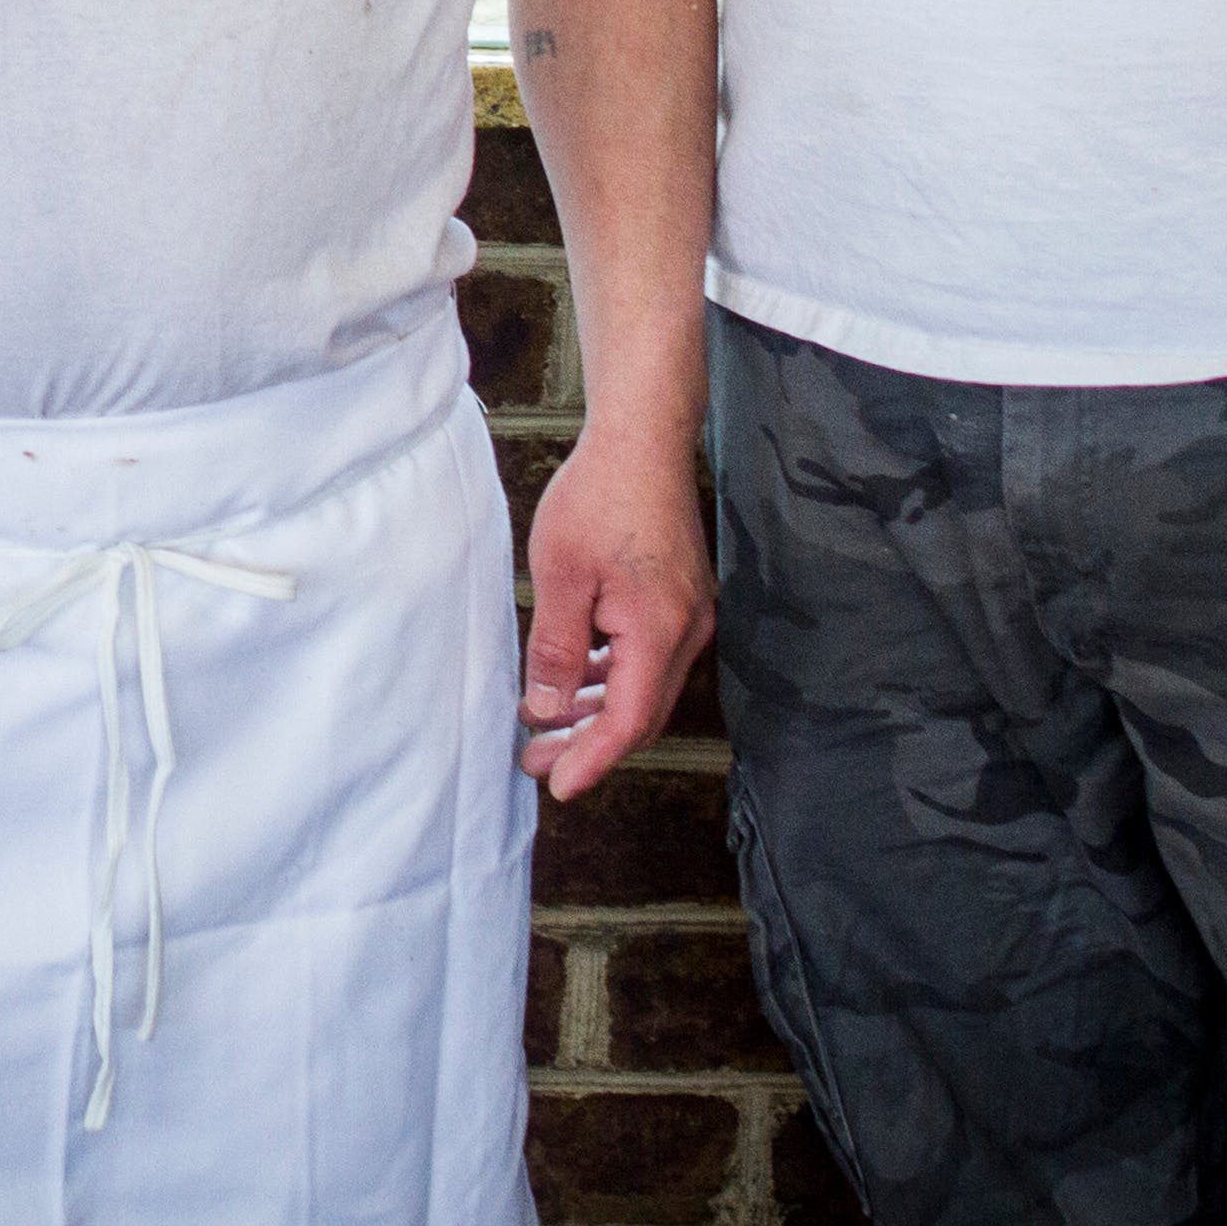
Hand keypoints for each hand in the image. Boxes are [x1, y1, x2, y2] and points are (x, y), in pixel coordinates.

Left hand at [519, 410, 714, 803]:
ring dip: (598, 711)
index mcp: (659, 632)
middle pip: (641, 713)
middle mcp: (687, 631)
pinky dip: (613, 677)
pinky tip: (577, 678)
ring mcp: (690, 616)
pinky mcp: (681, 600)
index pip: (628, 721)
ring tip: (546, 726)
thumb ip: (556, 649)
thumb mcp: (561, 575)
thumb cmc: (598, 497)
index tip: (555, 786)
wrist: (643, 439)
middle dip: (589, 744)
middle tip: (535, 762)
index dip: (592, 760)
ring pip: (645, 687)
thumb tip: (546, 710)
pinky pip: (649, 658)